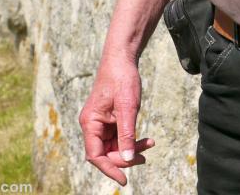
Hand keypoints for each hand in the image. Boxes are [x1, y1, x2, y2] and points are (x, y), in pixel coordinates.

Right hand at [78, 55, 155, 185]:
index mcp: (90, 122)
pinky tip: (147, 140)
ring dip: (131, 149)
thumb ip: (126, 134)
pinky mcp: (110, 121)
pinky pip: (120, 138)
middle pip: (105, 154)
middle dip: (125, 158)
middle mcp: (92, 125)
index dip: (109, 169)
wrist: (122, 59)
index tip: (123, 180)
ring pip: (114, 147)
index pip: (95, 155)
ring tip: (150, 144)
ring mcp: (101, 123)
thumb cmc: (121, 79)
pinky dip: (132, 141)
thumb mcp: (127, 107)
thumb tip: (126, 159)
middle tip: (144, 156)